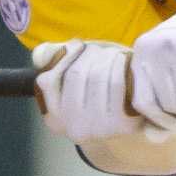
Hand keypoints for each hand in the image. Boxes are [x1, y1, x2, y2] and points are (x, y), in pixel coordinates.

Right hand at [32, 40, 147, 144]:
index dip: (65, 57)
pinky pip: (117, 83)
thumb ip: (51, 59)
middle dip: (88, 54)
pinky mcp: (121, 124)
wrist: (135, 119)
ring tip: (113, 56)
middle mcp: (73, 128)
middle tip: (99, 50)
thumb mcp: (71, 74)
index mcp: (54, 118)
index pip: (48, 81)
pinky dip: (121, 66)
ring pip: (97, 76)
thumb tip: (40, 57)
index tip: (78, 47)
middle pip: (75, 75)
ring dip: (107, 57)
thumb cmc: (100, 91)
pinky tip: (125, 64)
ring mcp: (98, 129)